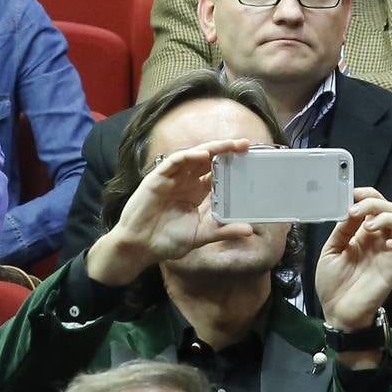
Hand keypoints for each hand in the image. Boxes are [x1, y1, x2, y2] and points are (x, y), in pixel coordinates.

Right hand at [86, 139, 258, 286]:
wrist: (141, 247)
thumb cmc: (168, 241)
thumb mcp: (201, 236)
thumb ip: (223, 231)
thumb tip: (249, 230)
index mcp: (196, 193)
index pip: (217, 173)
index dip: (232, 164)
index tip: (251, 158)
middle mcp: (186, 182)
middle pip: (208, 160)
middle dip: (226, 150)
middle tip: (245, 144)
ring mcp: (172, 179)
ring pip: (193, 157)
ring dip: (211, 149)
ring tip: (229, 145)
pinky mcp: (157, 179)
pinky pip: (173, 163)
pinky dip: (188, 156)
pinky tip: (202, 155)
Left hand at [315, 188, 391, 331]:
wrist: (337, 313)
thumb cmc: (333, 284)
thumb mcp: (330, 251)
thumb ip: (341, 230)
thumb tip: (349, 209)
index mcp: (362, 233)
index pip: (374, 204)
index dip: (368, 195)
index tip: (353, 194)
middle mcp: (378, 239)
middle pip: (391, 209)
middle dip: (374, 204)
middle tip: (356, 212)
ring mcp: (389, 253)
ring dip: (387, 218)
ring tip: (368, 227)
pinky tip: (387, 245)